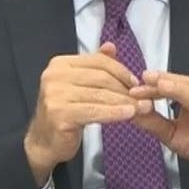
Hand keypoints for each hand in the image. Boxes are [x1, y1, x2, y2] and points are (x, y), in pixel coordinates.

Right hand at [24, 43, 153, 186]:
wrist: (44, 142)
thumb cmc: (65, 113)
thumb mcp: (79, 86)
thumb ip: (94, 66)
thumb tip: (111, 46)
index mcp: (60, 64)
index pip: (98, 61)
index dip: (120, 70)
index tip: (136, 82)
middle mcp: (55, 76)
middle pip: (101, 77)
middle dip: (125, 87)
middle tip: (144, 97)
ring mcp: (55, 94)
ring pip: (100, 94)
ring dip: (125, 101)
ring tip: (143, 107)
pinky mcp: (60, 114)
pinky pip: (96, 110)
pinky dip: (115, 112)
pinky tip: (129, 114)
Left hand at [128, 71, 188, 182]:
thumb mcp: (172, 134)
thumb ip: (153, 121)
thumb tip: (131, 111)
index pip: (168, 84)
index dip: (150, 86)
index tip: (131, 89)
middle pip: (177, 82)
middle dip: (156, 83)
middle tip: (137, 84)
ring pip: (188, 87)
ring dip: (169, 85)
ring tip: (152, 82)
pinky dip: (185, 95)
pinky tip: (171, 91)